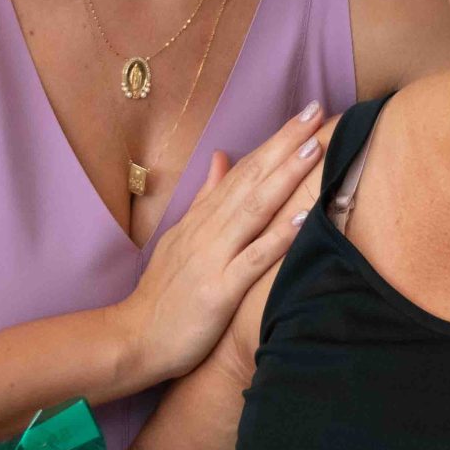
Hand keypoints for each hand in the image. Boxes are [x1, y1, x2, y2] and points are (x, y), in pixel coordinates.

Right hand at [110, 103, 331, 385]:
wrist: (134, 339)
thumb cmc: (164, 295)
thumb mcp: (181, 238)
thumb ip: (206, 199)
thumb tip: (223, 157)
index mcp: (202, 218)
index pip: (243, 170)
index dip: (274, 141)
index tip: (304, 114)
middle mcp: (208, 230)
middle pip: (251, 178)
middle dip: (285, 143)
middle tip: (315, 110)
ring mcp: (213, 257)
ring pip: (255, 208)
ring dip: (285, 176)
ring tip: (314, 146)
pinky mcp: (219, 290)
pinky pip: (254, 258)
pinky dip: (280, 236)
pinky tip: (305, 216)